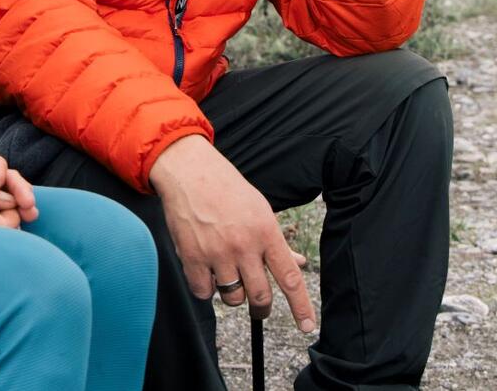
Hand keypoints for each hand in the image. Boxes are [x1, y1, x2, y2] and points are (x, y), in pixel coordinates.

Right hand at [148, 136, 315, 331]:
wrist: (189, 172)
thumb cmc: (227, 188)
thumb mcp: (260, 210)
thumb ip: (277, 242)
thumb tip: (297, 262)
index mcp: (266, 232)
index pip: (289, 277)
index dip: (301, 306)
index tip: (307, 325)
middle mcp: (244, 245)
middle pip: (260, 297)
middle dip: (261, 309)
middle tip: (259, 308)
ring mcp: (217, 253)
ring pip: (233, 298)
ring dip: (232, 294)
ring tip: (226, 274)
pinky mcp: (192, 257)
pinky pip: (204, 293)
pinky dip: (206, 288)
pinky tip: (206, 271)